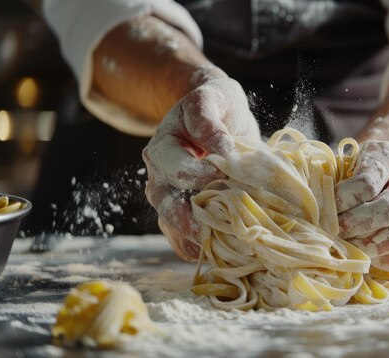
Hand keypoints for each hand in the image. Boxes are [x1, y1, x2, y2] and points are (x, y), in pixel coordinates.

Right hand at [143, 78, 259, 259]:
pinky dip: (198, 248)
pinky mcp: (181, 212)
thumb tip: (222, 153)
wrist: (215, 115)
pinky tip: (219, 254)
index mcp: (162, 148)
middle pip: (167, 204)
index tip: (230, 178)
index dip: (202, 177)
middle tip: (220, 231)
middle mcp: (159, 176)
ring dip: (195, 239)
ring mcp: (168, 197)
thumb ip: (209, 121)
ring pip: (172, 225)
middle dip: (192, 220)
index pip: (177, 170)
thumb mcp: (211, 98)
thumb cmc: (216, 104)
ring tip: (221, 250)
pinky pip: (181, 237)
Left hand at [335, 141, 388, 270]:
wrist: (385, 177)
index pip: (367, 181)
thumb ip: (324, 178)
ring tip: (351, 250)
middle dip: (357, 226)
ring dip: (374, 247)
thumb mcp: (339, 165)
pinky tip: (372, 259)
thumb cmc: (351, 175)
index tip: (324, 211)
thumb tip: (309, 204)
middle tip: (336, 235)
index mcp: (387, 156)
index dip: (343, 200)